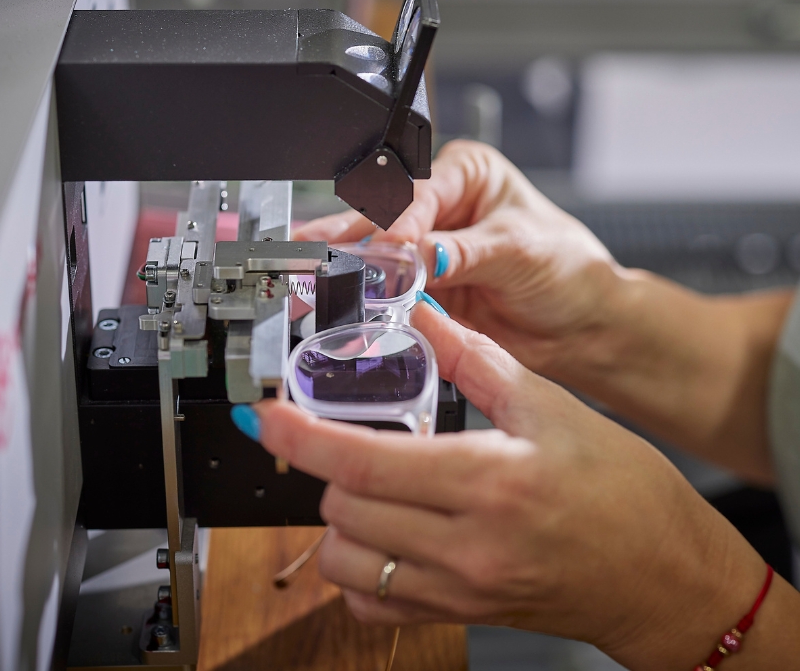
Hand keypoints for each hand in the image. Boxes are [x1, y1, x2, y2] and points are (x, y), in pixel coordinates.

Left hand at [250, 304, 769, 670]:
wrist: (662, 572)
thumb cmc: (621, 490)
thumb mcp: (548, 405)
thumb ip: (472, 356)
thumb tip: (422, 314)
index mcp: (488, 481)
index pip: (364, 464)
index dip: (302, 435)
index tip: (265, 414)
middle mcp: (466, 545)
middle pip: (343, 509)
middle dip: (329, 464)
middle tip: (348, 433)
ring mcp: (459, 589)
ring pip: (346, 562)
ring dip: (340, 515)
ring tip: (371, 483)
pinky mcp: (459, 614)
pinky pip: (373, 606)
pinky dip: (359, 566)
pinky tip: (386, 533)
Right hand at [294, 140, 620, 373]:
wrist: (582, 328)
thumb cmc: (569, 269)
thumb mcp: (518, 249)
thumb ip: (462, 252)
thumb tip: (416, 255)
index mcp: (467, 174)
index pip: (421, 192)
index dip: (400, 219)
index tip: (388, 245)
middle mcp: (443, 207)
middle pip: (388, 217)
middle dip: (355, 235)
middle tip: (323, 249)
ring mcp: (430, 250)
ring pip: (380, 254)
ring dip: (353, 265)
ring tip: (319, 270)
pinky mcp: (424, 289)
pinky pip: (389, 289)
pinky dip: (369, 296)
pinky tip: (342, 295)